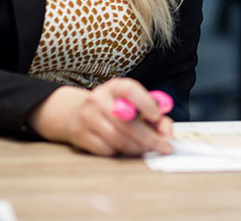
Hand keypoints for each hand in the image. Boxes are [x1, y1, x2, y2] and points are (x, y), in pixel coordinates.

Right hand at [29, 78, 174, 155]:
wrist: (73, 113)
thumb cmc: (113, 109)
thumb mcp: (132, 103)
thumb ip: (155, 115)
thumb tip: (167, 132)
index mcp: (115, 87)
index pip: (130, 90)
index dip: (145, 103)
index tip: (157, 117)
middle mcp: (99, 99)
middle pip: (126, 122)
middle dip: (149, 138)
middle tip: (164, 148)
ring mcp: (88, 117)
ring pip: (117, 139)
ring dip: (136, 148)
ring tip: (145, 150)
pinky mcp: (80, 135)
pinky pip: (105, 149)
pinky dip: (119, 152)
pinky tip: (123, 149)